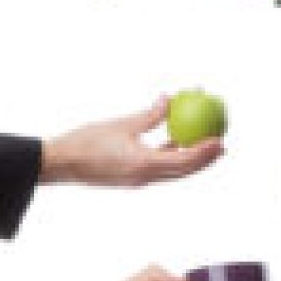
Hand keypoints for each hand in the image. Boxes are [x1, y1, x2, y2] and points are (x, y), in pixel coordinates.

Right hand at [41, 97, 223, 186]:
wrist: (58, 164)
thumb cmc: (86, 142)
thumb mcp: (122, 124)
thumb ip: (150, 115)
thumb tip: (170, 99)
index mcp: (143, 164)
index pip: (184, 160)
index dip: (205, 151)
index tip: (220, 139)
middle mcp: (144, 177)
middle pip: (184, 170)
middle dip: (205, 159)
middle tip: (222, 145)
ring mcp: (138, 181)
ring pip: (173, 172)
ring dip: (191, 160)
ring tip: (207, 146)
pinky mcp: (131, 179)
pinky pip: (159, 169)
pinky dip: (171, 158)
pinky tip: (176, 145)